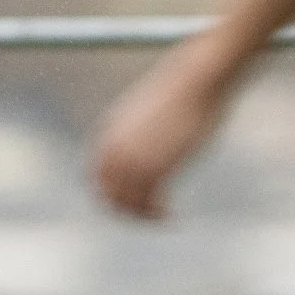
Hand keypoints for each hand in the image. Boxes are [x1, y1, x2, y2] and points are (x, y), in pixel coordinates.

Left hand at [91, 38, 232, 219]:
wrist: (198, 78)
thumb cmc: (184, 86)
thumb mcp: (153, 105)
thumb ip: (145, 123)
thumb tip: (154, 129)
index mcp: (110, 130)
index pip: (97, 173)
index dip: (110, 190)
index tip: (131, 197)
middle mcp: (115, 147)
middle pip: (107, 192)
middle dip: (125, 208)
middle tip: (148, 213)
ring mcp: (133, 158)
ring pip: (125, 202)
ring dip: (142, 215)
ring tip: (161, 216)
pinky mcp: (155, 168)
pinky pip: (147, 203)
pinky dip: (157, 214)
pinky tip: (171, 215)